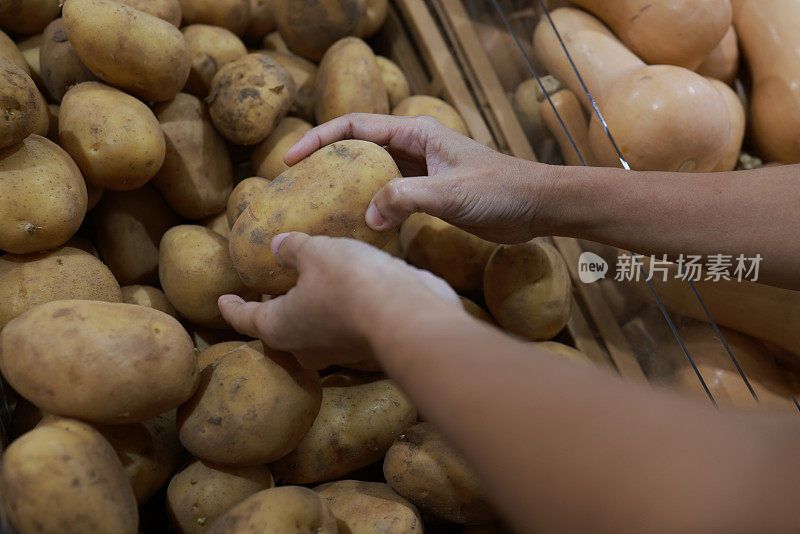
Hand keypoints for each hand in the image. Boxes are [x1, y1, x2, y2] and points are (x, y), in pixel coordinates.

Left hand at [218, 232, 460, 368]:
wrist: (406, 316)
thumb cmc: (350, 283)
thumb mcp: (316, 253)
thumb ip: (292, 249)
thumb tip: (277, 246)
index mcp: (278, 326)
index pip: (244, 319)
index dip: (231, 307)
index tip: (222, 300)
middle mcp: (303, 347)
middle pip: (278, 331)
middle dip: (272, 314)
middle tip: (267, 295)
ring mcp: (335, 351)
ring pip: (311, 333)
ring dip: (307, 313)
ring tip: (308, 289)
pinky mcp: (363, 345)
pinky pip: (341, 328)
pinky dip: (337, 311)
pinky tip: (346, 291)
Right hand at [284, 113, 558, 242]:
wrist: (536, 206)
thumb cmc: (500, 191)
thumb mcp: (450, 194)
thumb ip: (406, 199)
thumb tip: (368, 216)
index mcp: (416, 134)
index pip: (355, 127)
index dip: (319, 139)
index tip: (290, 159)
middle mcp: (415, 147)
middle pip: (358, 147)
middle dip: (326, 163)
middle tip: (297, 187)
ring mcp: (421, 170)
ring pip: (372, 173)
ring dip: (347, 187)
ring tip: (319, 208)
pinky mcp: (429, 193)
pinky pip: (390, 194)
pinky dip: (371, 206)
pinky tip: (359, 226)